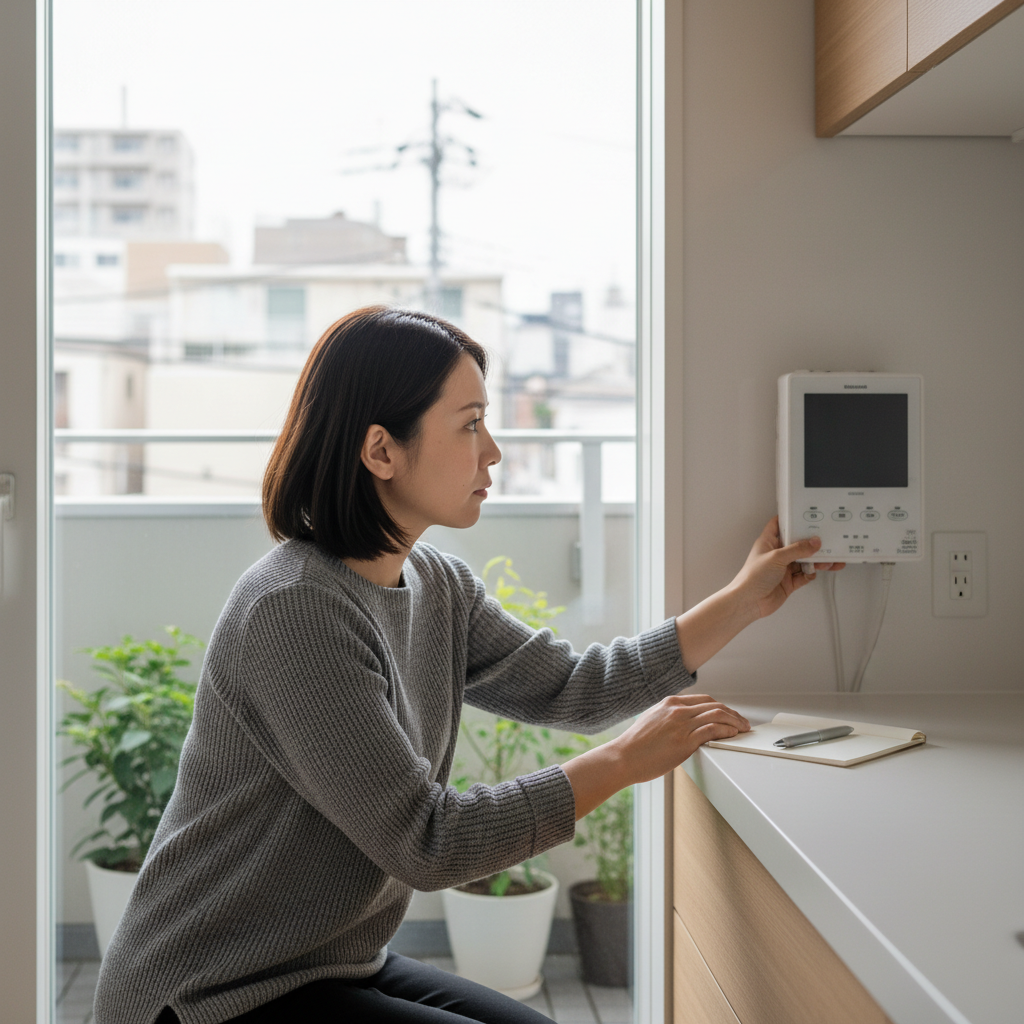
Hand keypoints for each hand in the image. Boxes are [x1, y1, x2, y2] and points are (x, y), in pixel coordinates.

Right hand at [561, 694, 750, 816]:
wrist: (623, 757)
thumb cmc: (635, 745)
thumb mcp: (652, 720)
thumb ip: (669, 717)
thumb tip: (684, 724)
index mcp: (670, 703)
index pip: (704, 700)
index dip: (721, 707)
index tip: (729, 715)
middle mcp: (677, 710)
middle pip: (715, 705)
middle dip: (733, 714)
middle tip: (743, 722)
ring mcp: (682, 724)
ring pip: (718, 714)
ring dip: (735, 721)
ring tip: (743, 729)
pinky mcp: (685, 740)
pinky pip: (713, 730)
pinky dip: (727, 731)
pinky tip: (733, 735)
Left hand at [730, 516, 845, 619]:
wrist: (749, 602)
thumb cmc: (753, 577)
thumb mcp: (777, 557)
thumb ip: (797, 549)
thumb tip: (814, 542)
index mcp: (768, 542)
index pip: (780, 524)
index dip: (792, 519)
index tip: (807, 515)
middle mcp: (777, 553)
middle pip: (797, 543)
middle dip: (812, 543)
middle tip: (827, 541)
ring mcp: (783, 568)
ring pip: (804, 560)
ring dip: (816, 560)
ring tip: (830, 560)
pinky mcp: (789, 581)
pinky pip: (804, 575)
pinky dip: (811, 574)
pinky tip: (813, 573)